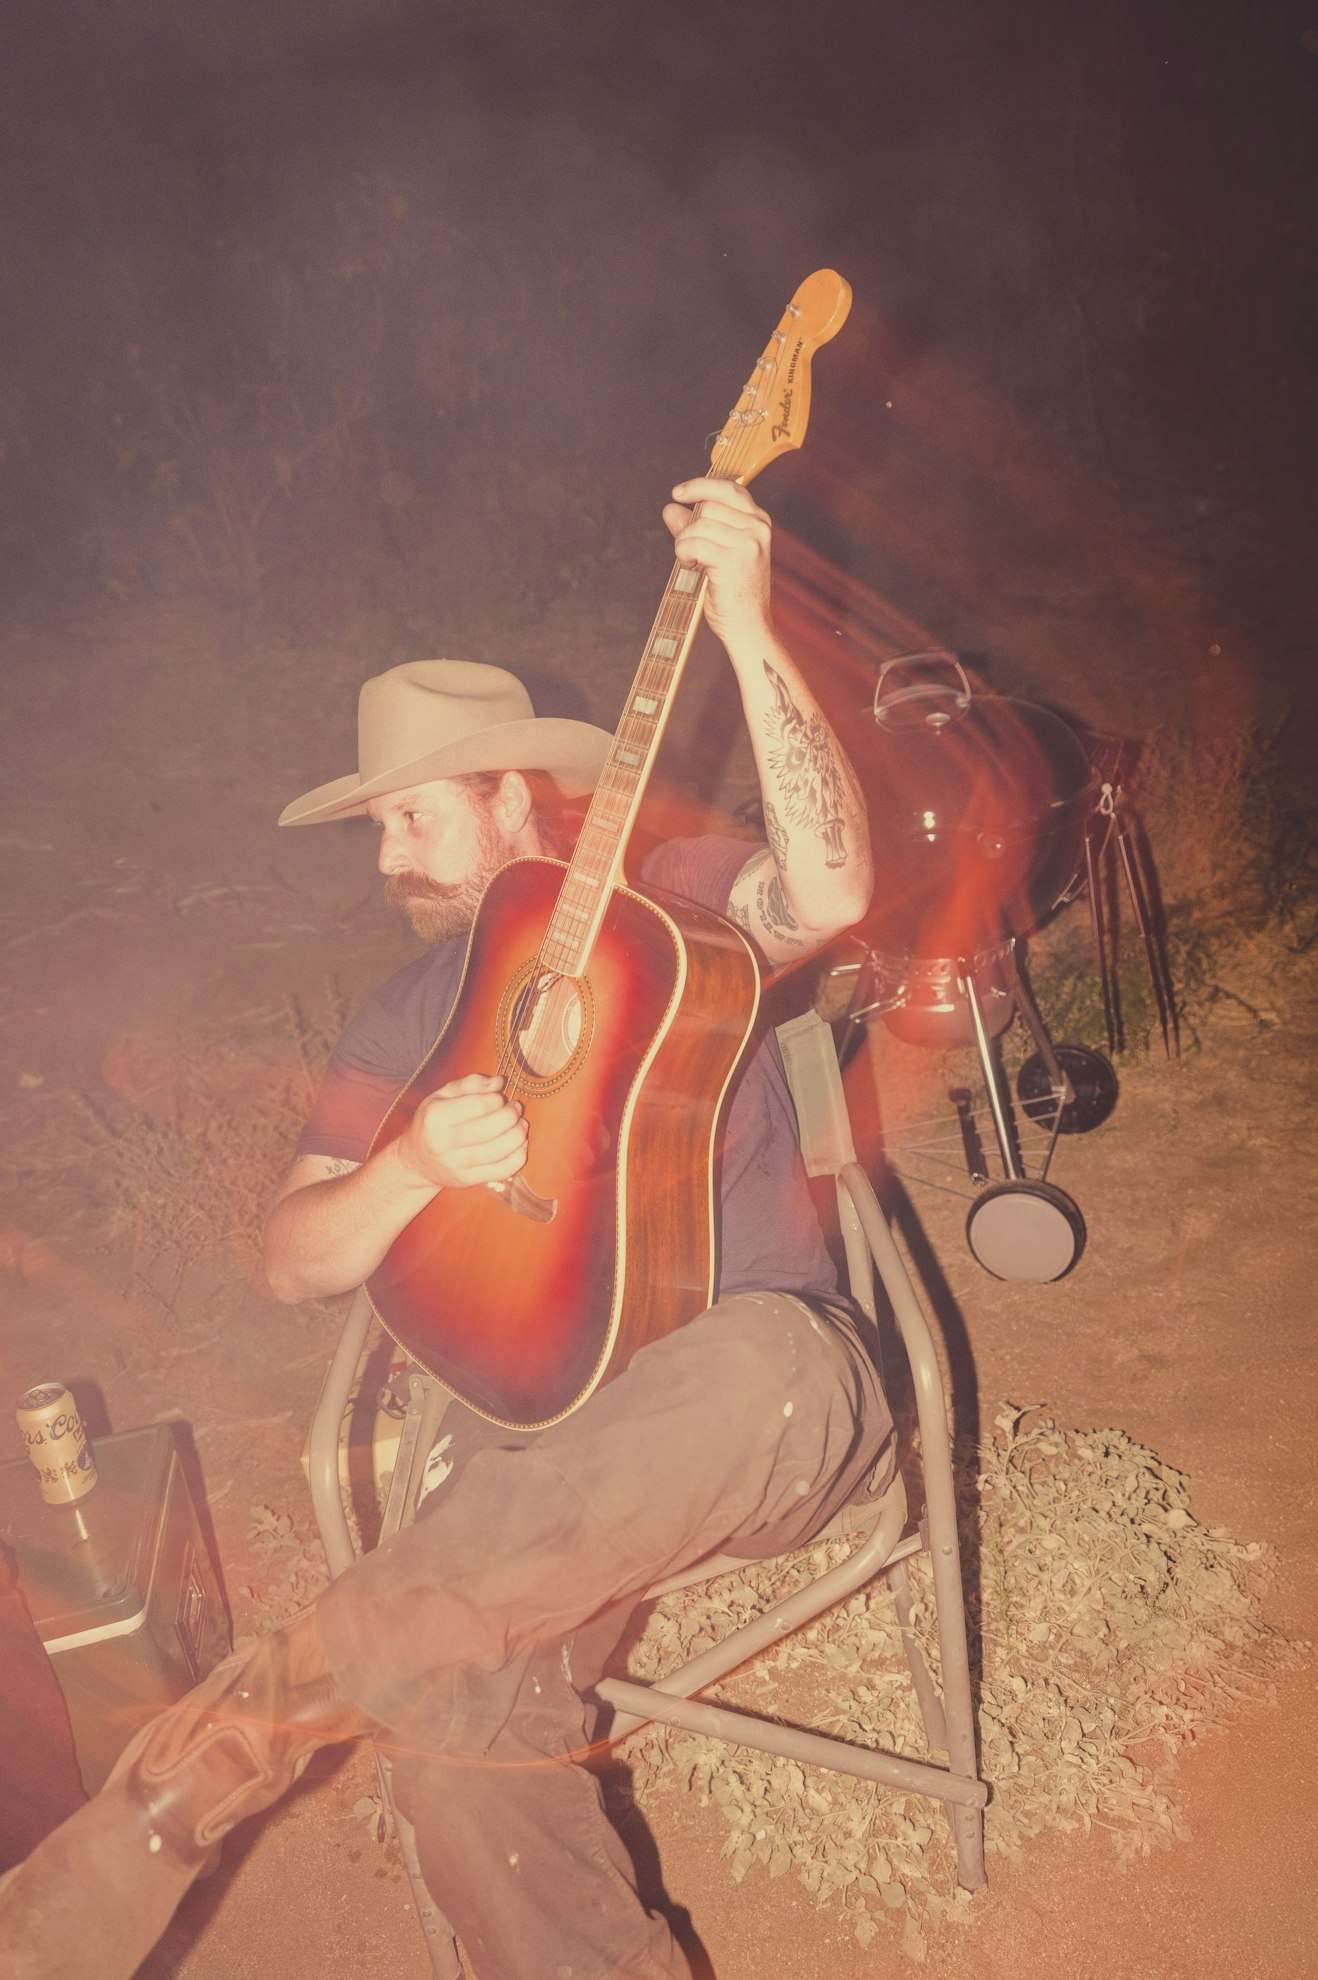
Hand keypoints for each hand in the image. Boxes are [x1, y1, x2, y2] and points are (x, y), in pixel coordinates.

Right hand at [398, 1074, 527, 1189]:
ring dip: (518, 1135)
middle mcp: (442, 1142)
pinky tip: (519, 1144)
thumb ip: (470, 1084)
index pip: (477, 1106)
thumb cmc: (434, 1122)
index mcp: (435, 1116)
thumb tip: (498, 1082)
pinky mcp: (467, 1180)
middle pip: (489, 1129)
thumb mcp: (442, 1096)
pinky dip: (518, 1157)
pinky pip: (502, 1171)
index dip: (496, 1099)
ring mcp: (455, 1165)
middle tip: (515, 1109)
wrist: (417, 1160)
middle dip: (511, 1116)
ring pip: (498, 1151)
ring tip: (521, 1124)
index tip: (500, 1097)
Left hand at [662, 476, 772, 649]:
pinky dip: (684, 555)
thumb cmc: (734, 593)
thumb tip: (670, 508)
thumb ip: (695, 528)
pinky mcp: (733, 560)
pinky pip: (693, 544)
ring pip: (698, 525)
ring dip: (685, 544)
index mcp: (759, 522)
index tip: (678, 493)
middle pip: (708, 507)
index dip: (700, 486)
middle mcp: (757, 528)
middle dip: (690, 529)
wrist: (749, 627)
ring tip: (693, 564)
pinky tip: (692, 567)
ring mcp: (747, 543)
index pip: (729, 489)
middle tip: (692, 553)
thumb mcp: (717, 553)